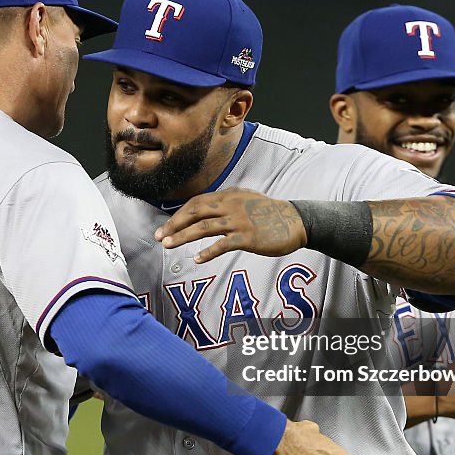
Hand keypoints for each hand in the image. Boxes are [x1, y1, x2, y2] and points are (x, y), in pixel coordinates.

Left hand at [154, 188, 306, 262]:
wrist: (295, 221)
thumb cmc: (269, 213)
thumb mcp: (245, 199)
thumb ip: (226, 203)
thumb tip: (205, 210)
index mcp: (228, 195)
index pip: (196, 203)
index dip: (178, 215)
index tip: (165, 227)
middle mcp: (230, 205)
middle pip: (194, 212)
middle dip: (174, 225)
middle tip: (159, 237)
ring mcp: (238, 220)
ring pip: (203, 227)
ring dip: (183, 236)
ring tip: (168, 245)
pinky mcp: (247, 236)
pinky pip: (223, 244)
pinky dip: (208, 251)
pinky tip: (197, 259)